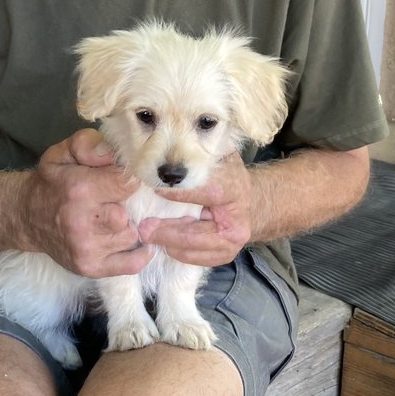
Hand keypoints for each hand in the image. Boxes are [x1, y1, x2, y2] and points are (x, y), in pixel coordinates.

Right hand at [18, 129, 153, 277]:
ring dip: (128, 226)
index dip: (131, 179)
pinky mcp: (90, 268)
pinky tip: (128, 239)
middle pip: (131, 214)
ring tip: (112, 218)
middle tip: (116, 201)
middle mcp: (83, 223)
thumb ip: (88, 144)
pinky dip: (138, 254)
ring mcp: (87, 249)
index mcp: (80, 190)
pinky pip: (131, 264)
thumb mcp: (62, 153)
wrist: (26, 217)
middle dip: (128, 205)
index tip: (125, 179)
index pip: (128, 183)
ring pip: (133, 236)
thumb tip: (113, 154)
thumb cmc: (51, 182)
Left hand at [137, 152, 253, 267]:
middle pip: (197, 233)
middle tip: (143, 228)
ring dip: (168, 243)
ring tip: (147, 235)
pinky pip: (197, 259)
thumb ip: (200, 151)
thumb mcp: (218, 156)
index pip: (207, 193)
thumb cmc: (227, 175)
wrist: (251, 202)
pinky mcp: (226, 255)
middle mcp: (237, 220)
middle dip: (167, 231)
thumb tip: (177, 136)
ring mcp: (233, 241)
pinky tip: (163, 243)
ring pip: (195, 249)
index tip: (157, 190)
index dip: (181, 194)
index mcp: (234, 189)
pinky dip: (177, 252)